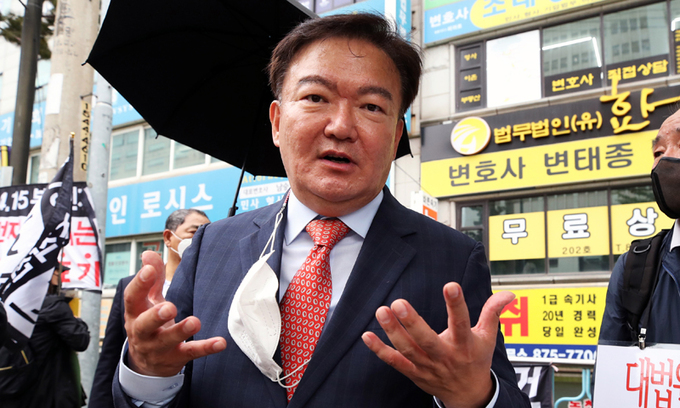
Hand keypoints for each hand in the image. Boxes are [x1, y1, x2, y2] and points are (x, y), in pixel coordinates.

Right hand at [124, 250, 226, 376]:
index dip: (139, 284)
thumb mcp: (148, 302)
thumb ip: (152, 279)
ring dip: (180, 331)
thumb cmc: (149, 323)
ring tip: (195, 322)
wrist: (146, 363)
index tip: (150, 270)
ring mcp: (158, 348)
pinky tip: (220, 342)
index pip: (132, 298)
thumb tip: (149, 254)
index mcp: (136, 314)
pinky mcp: (175, 359)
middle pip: (144, 325)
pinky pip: (190, 353)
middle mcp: (142, 333)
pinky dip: (205, 348)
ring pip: (167, 341)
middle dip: (156, 316)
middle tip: (170, 307)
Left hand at [362, 282, 514, 407]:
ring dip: (393, 332)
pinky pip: (394, 362)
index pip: (461, 322)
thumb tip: (509, 294)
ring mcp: (427, 366)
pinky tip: (368, 335)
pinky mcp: (414, 372)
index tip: (450, 285)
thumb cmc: (476, 360)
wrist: (468, 396)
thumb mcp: (488, 337)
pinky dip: (379, 350)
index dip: (456, 304)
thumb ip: (493, 312)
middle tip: (398, 303)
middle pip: (427, 340)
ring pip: (408, 350)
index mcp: (464, 344)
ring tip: (381, 310)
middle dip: (412, 322)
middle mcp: (445, 356)